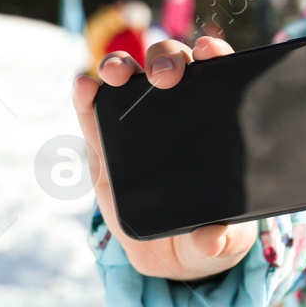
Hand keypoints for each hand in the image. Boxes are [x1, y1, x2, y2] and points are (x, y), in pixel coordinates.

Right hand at [73, 35, 260, 280]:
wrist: (169, 254)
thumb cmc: (208, 233)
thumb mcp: (220, 239)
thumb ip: (218, 238)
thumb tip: (213, 239)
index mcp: (216, 123)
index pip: (218, 76)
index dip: (214, 56)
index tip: (209, 51)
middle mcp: (177, 113)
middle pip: (170, 67)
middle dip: (166, 59)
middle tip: (166, 76)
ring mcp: (137, 125)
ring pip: (129, 80)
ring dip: (121, 67)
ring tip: (116, 73)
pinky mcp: (103, 144)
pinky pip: (92, 111)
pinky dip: (86, 94)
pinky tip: (85, 86)